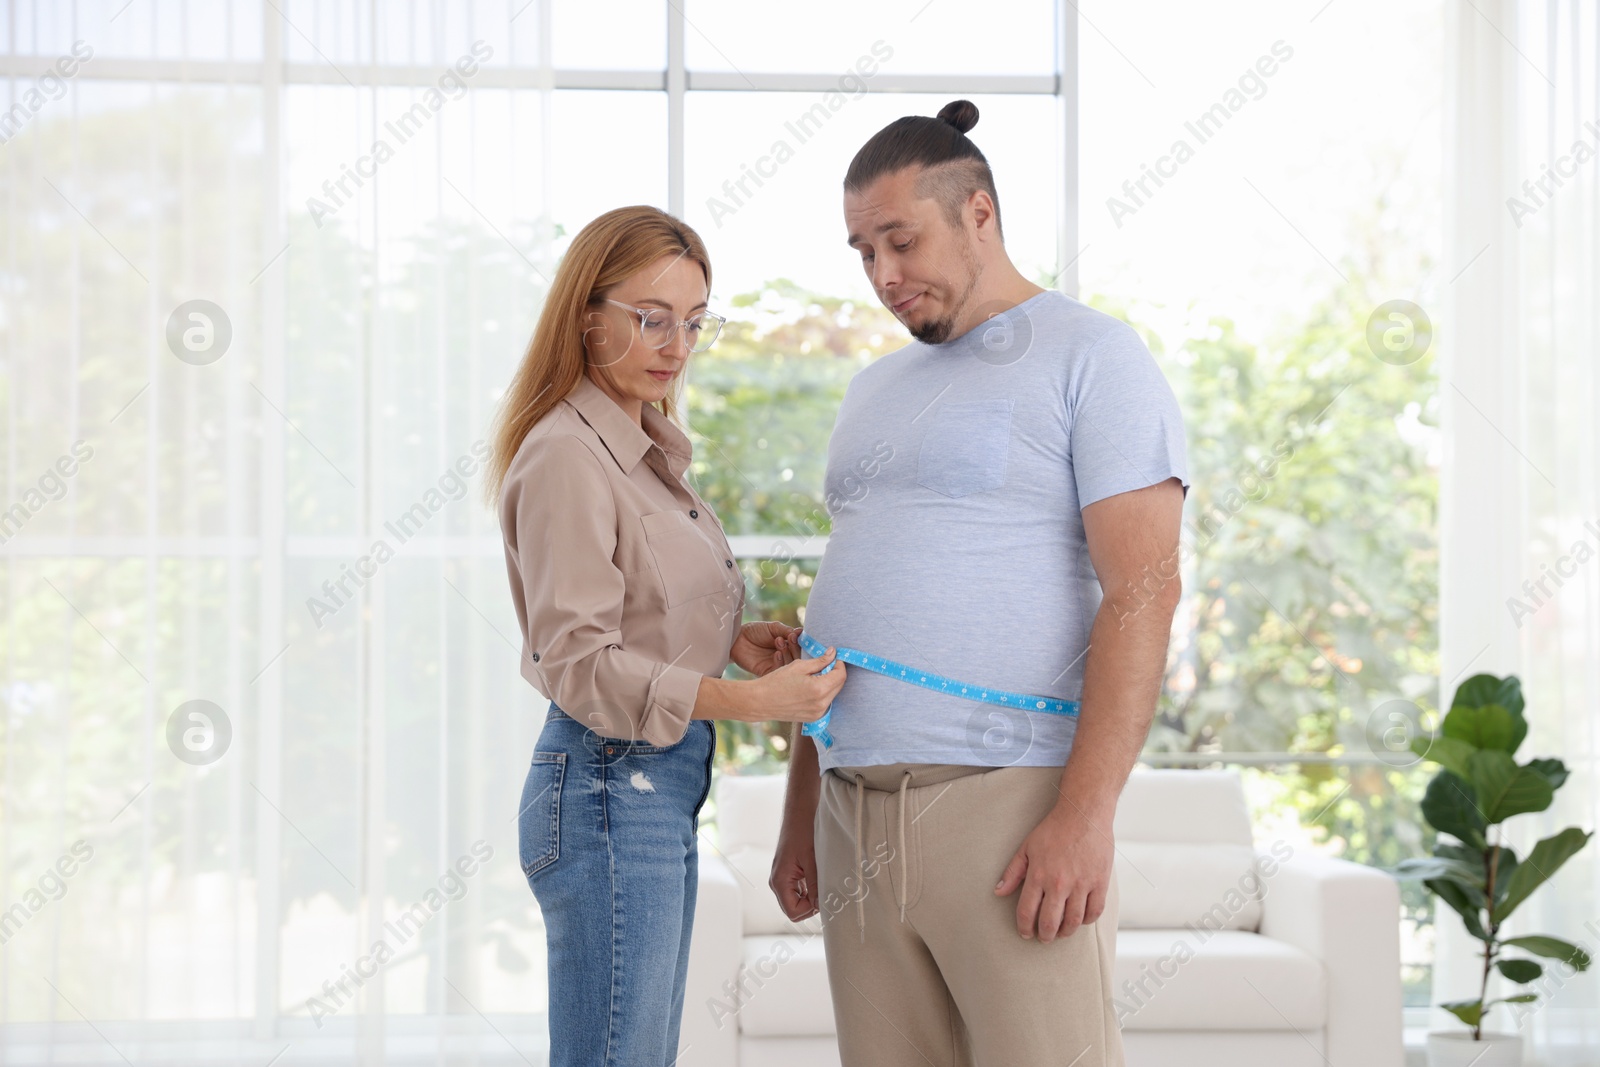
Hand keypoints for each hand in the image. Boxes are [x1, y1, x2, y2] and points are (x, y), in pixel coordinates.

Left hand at [731, 621, 800, 676]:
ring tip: (779, 641)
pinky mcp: (767, 672)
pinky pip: (778, 671)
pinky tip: (776, 653)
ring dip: (787, 653)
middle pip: (798, 657)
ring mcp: (777, 664)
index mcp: (788, 645)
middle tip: (790, 638)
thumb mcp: (773, 628)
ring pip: (790, 664)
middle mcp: (784, 656)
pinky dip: (780, 662)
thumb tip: (801, 632)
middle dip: (796, 648)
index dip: (802, 643)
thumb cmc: (755, 631)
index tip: (798, 635)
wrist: (737, 638)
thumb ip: (787, 630)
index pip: (801, 647)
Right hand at [753, 646, 846, 722]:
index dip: (839, 663)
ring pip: (833, 694)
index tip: (832, 657)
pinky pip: (826, 702)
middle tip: (825, 664)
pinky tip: (811, 687)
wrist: (760, 702)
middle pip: (839, 685)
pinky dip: (823, 693)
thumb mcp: (799, 666)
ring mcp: (818, 713)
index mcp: (819, 689)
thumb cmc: (777, 681)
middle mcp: (822, 704)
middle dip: (836, 672)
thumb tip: (833, 653)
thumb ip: (820, 661)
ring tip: (815, 676)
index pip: (841, 675)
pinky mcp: (814, 718)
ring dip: (830, 683)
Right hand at [770, 799, 820, 921]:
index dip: (809, 910)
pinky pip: (798, 889)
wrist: (800, 811)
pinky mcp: (788, 871)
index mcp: (779, 881)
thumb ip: (815, 886)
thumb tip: (820, 907)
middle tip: (824, 889)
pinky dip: (809, 888)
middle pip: (793, 908)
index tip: (822, 896)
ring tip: (822, 880)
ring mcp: (782, 877)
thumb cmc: (804, 831)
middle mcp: (777, 881)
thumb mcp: (812, 861)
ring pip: (796, 899)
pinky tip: (818, 876)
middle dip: (810, 904)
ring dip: (811, 896)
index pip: (792, 912)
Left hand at [993, 802, 1112, 941]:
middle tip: (1043, 937)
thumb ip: (1013, 872)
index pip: (1027, 912)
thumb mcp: (1027, 847)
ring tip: (1061, 932)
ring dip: (1065, 932)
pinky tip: (1080, 920)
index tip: (1025, 933)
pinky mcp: (1099, 882)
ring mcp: (1081, 884)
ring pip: (1073, 921)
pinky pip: (1094, 911)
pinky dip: (1086, 921)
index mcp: (1038, 875)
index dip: (1024, 927)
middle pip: (1050, 922)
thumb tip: (998, 891)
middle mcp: (1059, 883)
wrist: (1084, 814)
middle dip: (1045, 935)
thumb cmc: (1054, 829)